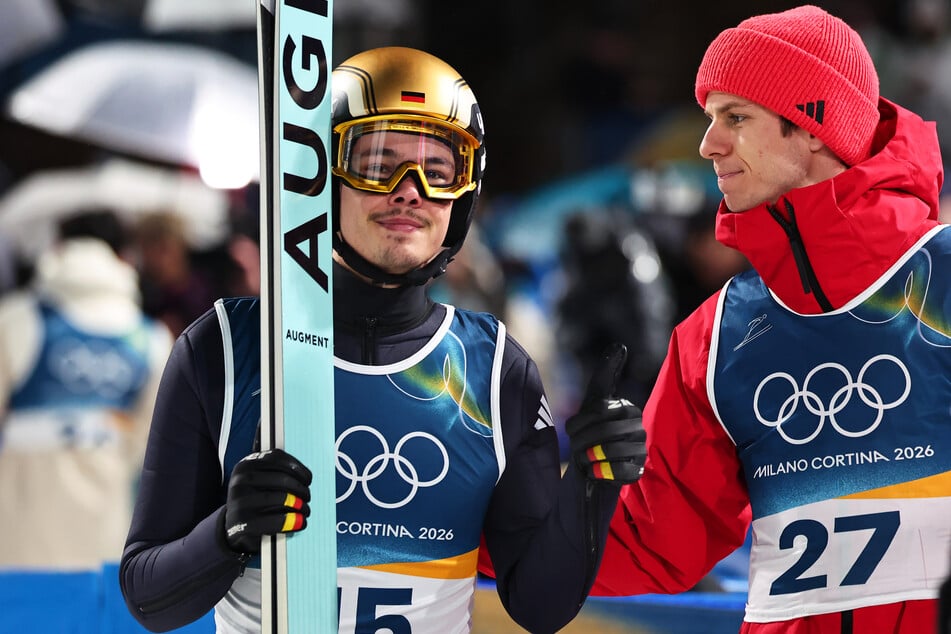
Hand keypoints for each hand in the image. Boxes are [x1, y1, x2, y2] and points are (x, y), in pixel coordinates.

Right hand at [223, 448, 311, 553]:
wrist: (231, 527)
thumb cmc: (252, 498)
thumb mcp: (257, 478)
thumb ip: (276, 468)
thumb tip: (305, 474)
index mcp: (245, 465)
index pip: (278, 459)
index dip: (299, 468)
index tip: (308, 479)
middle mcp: (241, 480)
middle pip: (284, 479)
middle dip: (302, 489)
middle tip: (307, 496)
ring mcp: (240, 502)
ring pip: (283, 499)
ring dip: (301, 506)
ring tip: (305, 510)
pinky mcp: (244, 523)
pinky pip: (278, 520)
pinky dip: (294, 521)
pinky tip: (299, 521)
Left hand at [565, 343, 645, 483]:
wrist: (591, 466)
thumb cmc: (592, 429)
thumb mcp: (594, 399)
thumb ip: (606, 372)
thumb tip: (620, 345)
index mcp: (628, 409)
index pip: (598, 411)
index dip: (579, 423)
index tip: (572, 431)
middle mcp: (639, 428)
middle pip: (603, 432)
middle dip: (582, 442)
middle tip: (577, 449)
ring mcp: (641, 450)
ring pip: (610, 451)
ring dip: (589, 457)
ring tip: (586, 459)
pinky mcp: (638, 471)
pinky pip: (618, 471)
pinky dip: (600, 471)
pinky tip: (596, 470)